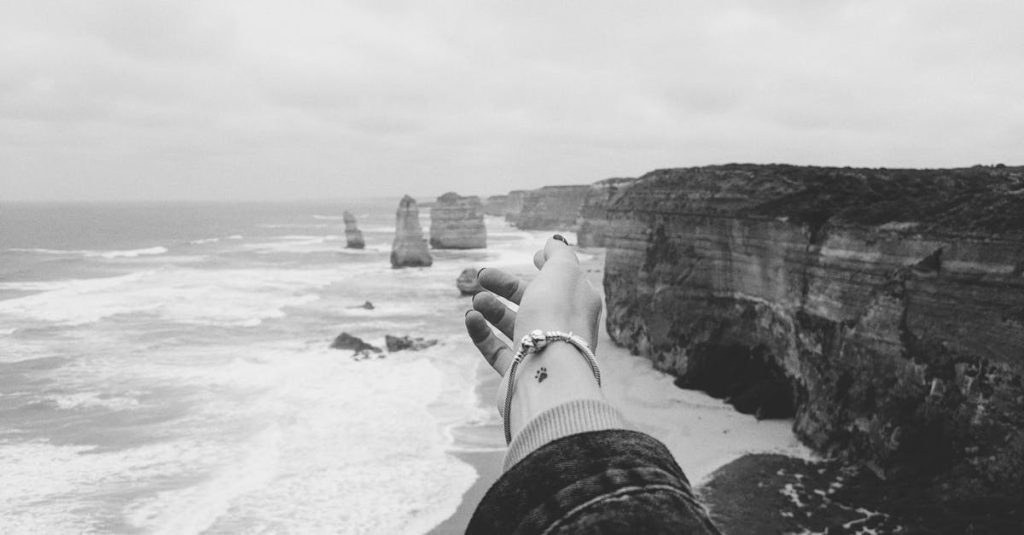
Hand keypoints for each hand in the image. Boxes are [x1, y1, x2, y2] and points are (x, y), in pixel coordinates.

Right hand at [464, 236, 601, 378]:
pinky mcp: (520, 373)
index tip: (532, 256)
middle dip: (507, 287)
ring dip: (493, 309)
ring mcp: (541, 352)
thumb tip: (552, 243)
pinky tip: (471, 319)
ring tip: (476, 301)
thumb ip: (558, 254)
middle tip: (482, 276)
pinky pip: (497, 350)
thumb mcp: (561, 272)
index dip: (548, 267)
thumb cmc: (556, 318)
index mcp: (579, 305)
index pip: (563, 283)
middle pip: (533, 303)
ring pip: (514, 326)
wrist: (548, 372)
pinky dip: (482, 334)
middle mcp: (563, 329)